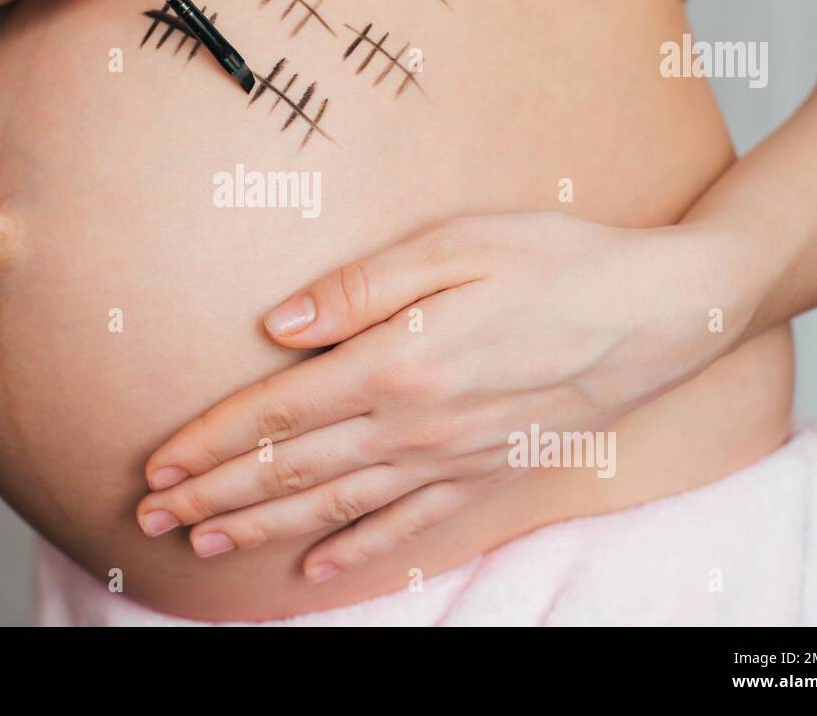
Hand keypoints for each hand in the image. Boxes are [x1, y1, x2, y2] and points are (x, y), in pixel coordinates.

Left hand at [136, 211, 747, 581]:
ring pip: (336, 506)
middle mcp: (415, 425)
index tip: (158, 465)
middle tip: (152, 519)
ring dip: (264, 529)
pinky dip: (357, 552)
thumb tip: (277, 326)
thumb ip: (358, 289)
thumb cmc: (558, 260)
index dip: (211, 442)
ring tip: (207, 544)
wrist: (663, 313)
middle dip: (215, 494)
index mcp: (396, 363)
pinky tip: (317, 571)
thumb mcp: (456, 245)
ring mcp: (451, 459)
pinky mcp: (486, 474)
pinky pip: (409, 526)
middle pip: (293, 470)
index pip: (277, 412)